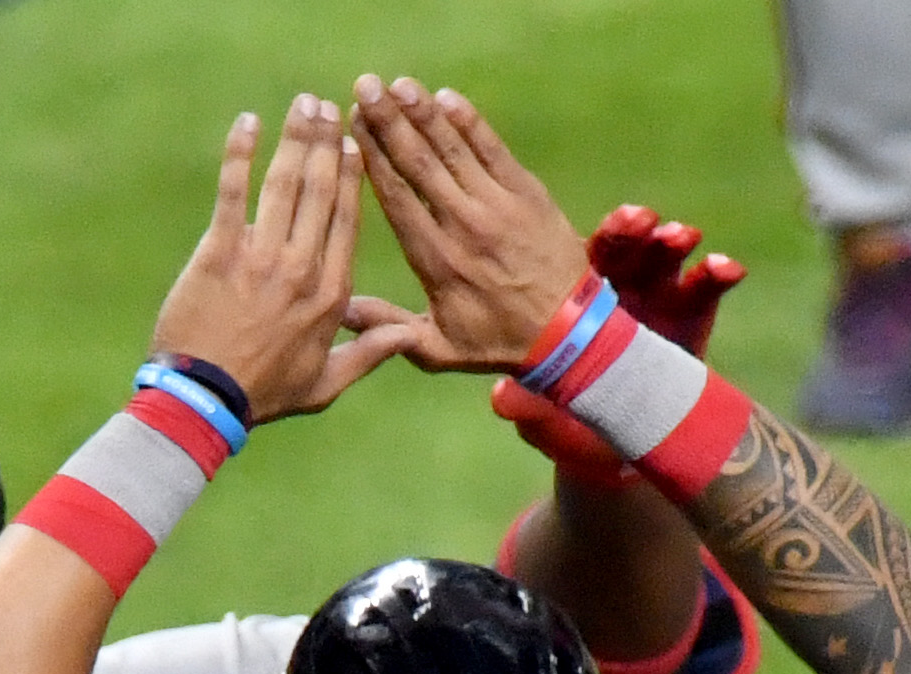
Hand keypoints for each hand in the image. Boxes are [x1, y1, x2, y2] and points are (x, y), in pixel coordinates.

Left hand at [150, 98, 412, 424]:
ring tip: (304, 104)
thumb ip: (368, 354)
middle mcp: (302, 269)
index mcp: (331, 294)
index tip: (355, 145)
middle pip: (322, 191)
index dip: (352, 178)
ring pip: (286, 183)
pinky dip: (241, 153)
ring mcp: (261, 258)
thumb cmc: (262, 395)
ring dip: (296, 138)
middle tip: (330, 107)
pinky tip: (248, 123)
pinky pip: (233, 191)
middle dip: (328, 142)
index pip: (348, 221)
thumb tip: (410, 335)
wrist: (203, 401)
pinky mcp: (219, 252)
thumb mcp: (325, 385)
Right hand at [344, 76, 587, 372]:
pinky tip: (446, 98)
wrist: (570, 333)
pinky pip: (493, 149)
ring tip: (397, 85)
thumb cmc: (498, 342)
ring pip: (452, 149)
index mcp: (436, 260)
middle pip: (418, 163)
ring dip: (423, 113)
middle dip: (388, 122)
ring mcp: (497, 205)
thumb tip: (340, 311)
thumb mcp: (438, 350)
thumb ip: (389, 329)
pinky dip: (470, 123)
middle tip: (364, 87)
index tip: (351, 128)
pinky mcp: (526, 193)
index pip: (396, 197)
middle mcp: (462, 225)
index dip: (372, 159)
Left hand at [489, 207, 747, 486]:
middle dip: (635, 230)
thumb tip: (502, 399)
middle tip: (645, 221)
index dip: (596, 241)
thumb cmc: (571, 428)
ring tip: (682, 236)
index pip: (580, 261)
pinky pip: (706, 288)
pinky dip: (717, 273)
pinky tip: (728, 268)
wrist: (622, 456)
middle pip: (625, 248)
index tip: (612, 227)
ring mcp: (657, 298)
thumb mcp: (547, 424)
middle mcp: (615, 290)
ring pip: (665, 257)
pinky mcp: (694, 316)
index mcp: (573, 303)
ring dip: (674, 240)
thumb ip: (530, 410)